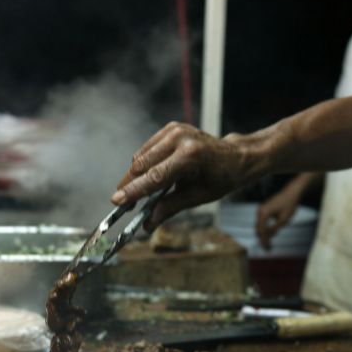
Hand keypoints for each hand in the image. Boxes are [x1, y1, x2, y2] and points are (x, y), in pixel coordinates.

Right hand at [111, 122, 245, 230]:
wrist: (235, 157)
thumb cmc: (220, 179)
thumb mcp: (197, 197)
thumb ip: (169, 208)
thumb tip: (147, 224)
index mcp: (190, 156)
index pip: (155, 176)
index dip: (134, 191)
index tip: (117, 201)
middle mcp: (180, 139)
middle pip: (142, 164)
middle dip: (130, 185)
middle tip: (123, 204)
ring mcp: (175, 130)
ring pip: (141, 156)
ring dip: (135, 176)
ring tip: (136, 194)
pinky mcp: (171, 128)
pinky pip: (147, 149)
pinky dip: (143, 164)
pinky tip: (148, 176)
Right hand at [256, 187, 300, 250]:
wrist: (292, 192)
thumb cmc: (289, 204)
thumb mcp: (284, 219)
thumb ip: (275, 229)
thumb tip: (270, 236)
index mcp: (263, 213)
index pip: (261, 230)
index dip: (264, 240)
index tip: (268, 248)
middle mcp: (260, 210)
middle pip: (258, 228)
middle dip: (263, 239)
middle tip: (268, 248)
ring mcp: (262, 209)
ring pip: (260, 225)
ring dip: (264, 234)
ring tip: (269, 243)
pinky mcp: (265, 208)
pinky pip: (263, 220)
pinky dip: (265, 228)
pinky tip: (271, 234)